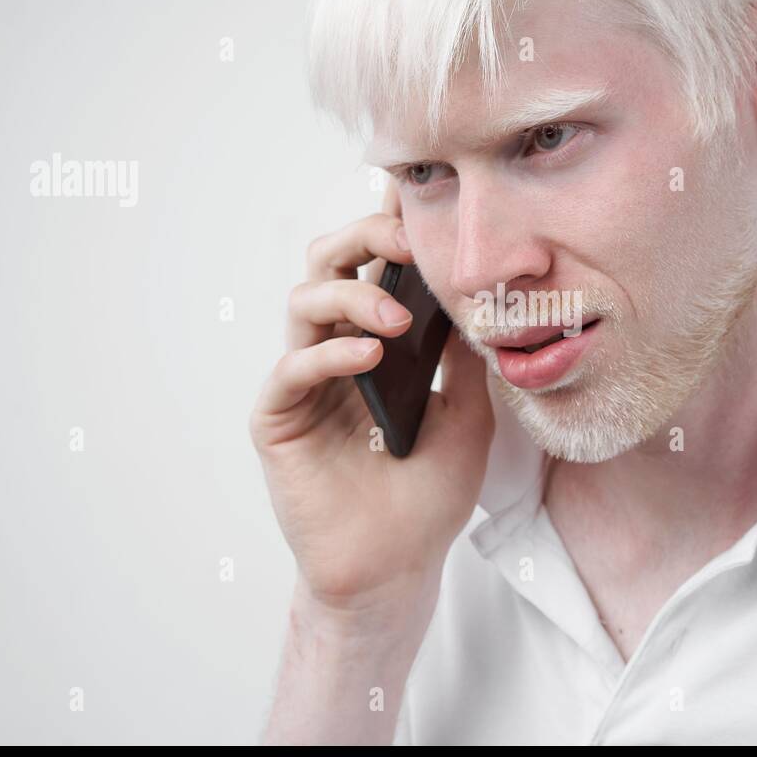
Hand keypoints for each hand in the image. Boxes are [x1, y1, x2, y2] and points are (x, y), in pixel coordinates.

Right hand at [250, 180, 495, 621]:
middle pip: (329, 264)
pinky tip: (368, 358)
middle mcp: (335, 350)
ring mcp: (304, 382)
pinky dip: (329, 353)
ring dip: (352, 295)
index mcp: (376, 342)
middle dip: (364, 237)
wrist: (398, 566)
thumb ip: (464, 356)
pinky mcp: (279, 419)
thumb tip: (477, 290)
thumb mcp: (468, 414)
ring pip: (304, 302)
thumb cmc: (428, 495)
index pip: (375, 268)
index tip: (417, 189)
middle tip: (405, 241)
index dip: (387, 224)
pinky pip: (292, 368)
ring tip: (397, 321)